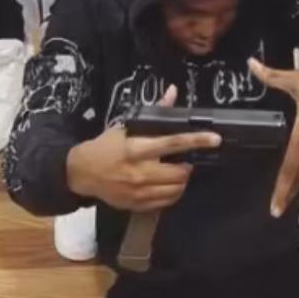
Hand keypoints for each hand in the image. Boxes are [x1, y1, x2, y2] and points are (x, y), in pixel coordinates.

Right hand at [65, 84, 220, 212]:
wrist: (83, 173)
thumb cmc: (106, 146)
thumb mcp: (127, 126)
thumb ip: (154, 113)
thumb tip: (173, 92)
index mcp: (138, 149)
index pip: (174, 143)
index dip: (197, 140)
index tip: (215, 139)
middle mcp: (141, 172)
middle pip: (180, 172)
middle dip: (189, 164)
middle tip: (186, 158)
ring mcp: (140, 192)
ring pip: (176, 190)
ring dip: (183, 179)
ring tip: (179, 171)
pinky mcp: (138, 206)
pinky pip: (166, 202)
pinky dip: (173, 193)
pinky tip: (169, 184)